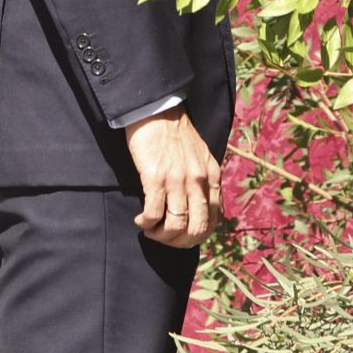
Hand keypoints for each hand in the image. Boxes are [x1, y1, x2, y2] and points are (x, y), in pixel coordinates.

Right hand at [125, 107, 222, 248]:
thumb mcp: (201, 157)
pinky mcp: (156, 178)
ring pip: (175, 225)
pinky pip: (154, 213)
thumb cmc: (175, 133)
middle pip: (196, 229)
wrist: (157, 110)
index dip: (196, 237)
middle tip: (163, 238)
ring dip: (160, 235)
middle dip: (178, 242)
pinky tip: (140, 220)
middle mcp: (198, 181)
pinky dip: (146, 223)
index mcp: (212, 176)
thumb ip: (203, 180)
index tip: (180, 236)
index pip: (212, 221)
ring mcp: (178, 180)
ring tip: (149, 229)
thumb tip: (196, 208)